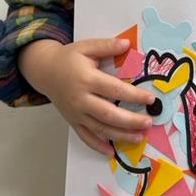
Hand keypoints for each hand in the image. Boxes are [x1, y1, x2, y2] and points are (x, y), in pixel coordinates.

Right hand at [17, 38, 155, 155]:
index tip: (150, 99)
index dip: (134, 95)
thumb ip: (106, 46)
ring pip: (100, 128)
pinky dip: (97, 146)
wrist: (44, 71)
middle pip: (108, 114)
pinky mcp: (72, 121)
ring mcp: (76, 113)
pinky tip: (111, 152)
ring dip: (120, 135)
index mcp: (86, 79)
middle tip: (148, 122)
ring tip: (139, 137)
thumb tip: (127, 44)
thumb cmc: (68, 58)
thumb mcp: (86, 47)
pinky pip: (85, 136)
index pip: (114, 89)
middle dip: (131, 121)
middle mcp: (81, 99)